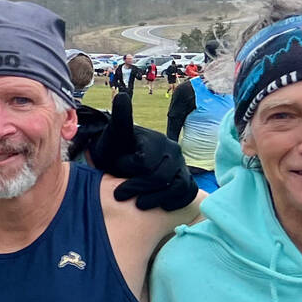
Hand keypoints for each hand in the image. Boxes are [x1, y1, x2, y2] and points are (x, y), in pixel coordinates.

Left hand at [89, 90, 196, 211]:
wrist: (120, 160)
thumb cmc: (115, 149)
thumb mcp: (114, 134)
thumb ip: (121, 118)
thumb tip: (121, 95)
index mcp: (157, 140)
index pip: (145, 162)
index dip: (127, 169)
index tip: (115, 170)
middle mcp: (173, 151)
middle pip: (160, 177)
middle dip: (137, 187)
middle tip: (118, 196)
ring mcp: (181, 166)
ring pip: (177, 187)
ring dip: (156, 198)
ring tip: (138, 204)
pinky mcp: (185, 180)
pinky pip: (187, 193)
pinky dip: (175, 201)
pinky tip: (160, 206)